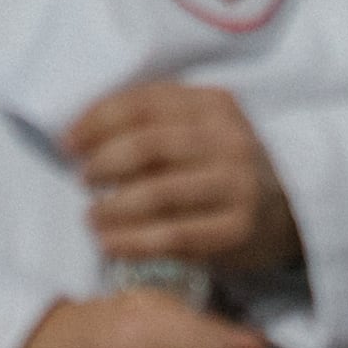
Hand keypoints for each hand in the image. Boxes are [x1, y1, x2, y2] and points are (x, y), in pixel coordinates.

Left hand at [68, 81, 301, 275]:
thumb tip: (74, 134)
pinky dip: (132, 242)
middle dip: (103, 163)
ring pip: (159, 193)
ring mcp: (239, 185)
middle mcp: (231, 141)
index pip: (144, 103)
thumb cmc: (213, 165)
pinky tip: (109, 244)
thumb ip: (148, 121)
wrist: (280, 209)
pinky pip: (174, 236)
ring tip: (91, 216)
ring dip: (111, 207)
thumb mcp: (193, 128)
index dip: (96, 121)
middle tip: (82, 179)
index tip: (67, 143)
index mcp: (215, 105)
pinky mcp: (238, 229)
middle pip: (149, 146)